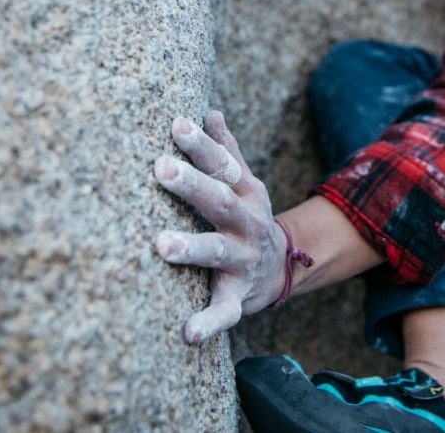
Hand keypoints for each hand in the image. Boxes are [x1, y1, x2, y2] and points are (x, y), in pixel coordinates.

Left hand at [153, 111, 286, 342]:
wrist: (283, 271)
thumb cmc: (248, 219)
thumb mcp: (245, 184)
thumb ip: (227, 152)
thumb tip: (209, 112)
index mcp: (246, 194)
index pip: (223, 165)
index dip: (202, 146)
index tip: (177, 125)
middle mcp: (246, 224)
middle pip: (220, 201)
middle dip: (192, 186)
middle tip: (162, 169)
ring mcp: (243, 261)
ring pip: (218, 252)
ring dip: (192, 247)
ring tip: (161, 245)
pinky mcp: (237, 297)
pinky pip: (224, 311)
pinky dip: (209, 322)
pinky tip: (188, 332)